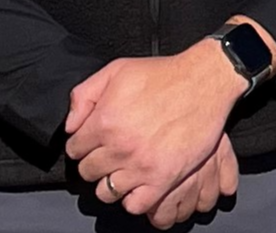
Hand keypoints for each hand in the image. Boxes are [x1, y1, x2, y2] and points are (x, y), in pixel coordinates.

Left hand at [64, 40, 247, 217]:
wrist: (205, 82)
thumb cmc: (163, 75)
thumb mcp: (117, 70)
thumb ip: (84, 95)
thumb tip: (71, 126)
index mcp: (105, 121)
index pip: (74, 149)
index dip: (83, 143)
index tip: (95, 141)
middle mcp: (120, 147)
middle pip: (88, 172)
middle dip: (96, 162)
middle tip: (111, 153)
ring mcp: (142, 165)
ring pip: (106, 191)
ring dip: (111, 182)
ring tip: (123, 169)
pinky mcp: (164, 177)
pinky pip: (135, 205)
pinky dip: (133, 198)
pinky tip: (138, 183)